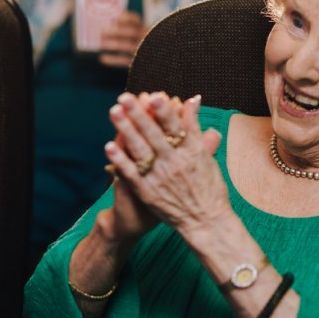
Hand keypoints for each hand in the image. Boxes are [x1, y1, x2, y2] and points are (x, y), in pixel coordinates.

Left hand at [98, 11, 146, 67]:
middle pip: (132, 33)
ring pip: (129, 46)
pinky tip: (103, 58)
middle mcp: (145, 38)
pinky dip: (113, 60)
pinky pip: (126, 61)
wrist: (153, 60)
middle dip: (116, 32)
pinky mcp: (139, 63)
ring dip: (114, 45)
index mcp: (143, 28)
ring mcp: (143, 50)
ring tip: (101, 45)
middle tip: (102, 32)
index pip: (135, 20)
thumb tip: (108, 23)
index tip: (113, 19)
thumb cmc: (138, 44)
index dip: (125, 18)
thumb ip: (124, 28)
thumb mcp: (136, 34)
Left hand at [104, 92, 226, 234]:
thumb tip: (193, 100)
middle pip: (154, 134)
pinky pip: (130, 172)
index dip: (165, 111)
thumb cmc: (209, 188)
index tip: (154, 95)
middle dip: (139, 114)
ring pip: (140, 149)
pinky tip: (109, 145)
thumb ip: (196, 128)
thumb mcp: (207, 156)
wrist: (206, 222)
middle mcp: (175, 162)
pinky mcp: (147, 191)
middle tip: (125, 97)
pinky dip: (120, 159)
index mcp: (192, 152)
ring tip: (114, 112)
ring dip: (126, 129)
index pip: (176, 127)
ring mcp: (160, 177)